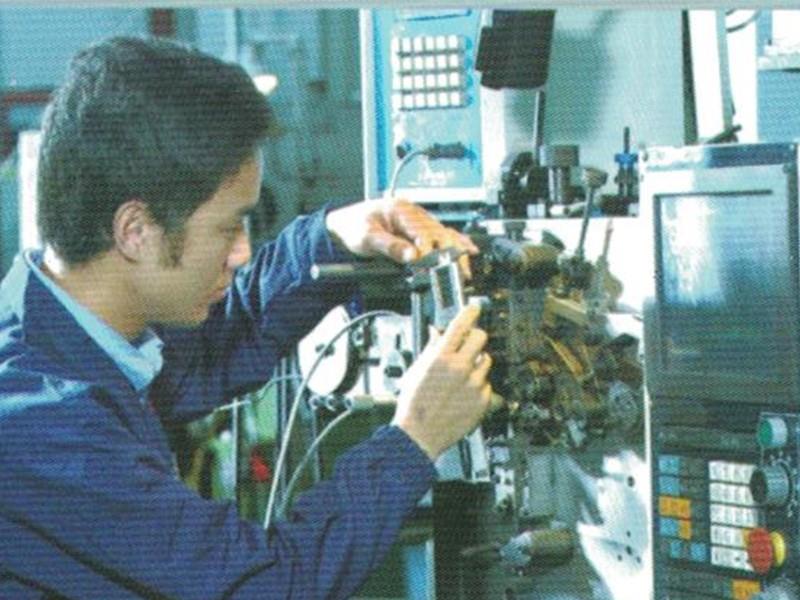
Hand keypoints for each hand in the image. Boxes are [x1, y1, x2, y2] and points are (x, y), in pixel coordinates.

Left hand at [325, 198, 477, 277]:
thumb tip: (412, 256)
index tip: (430, 266)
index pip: (422, 231)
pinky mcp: (420, 228)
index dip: (429, 250)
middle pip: (439, 232)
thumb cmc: (354, 227)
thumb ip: (389, 247)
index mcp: (400, 210)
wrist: (345, 223)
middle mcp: (413, 213)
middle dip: (450, 253)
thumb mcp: (366, 238)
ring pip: (444, 233)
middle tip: (457, 272)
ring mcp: (418, 220)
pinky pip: (442, 233)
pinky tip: (468, 249)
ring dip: (456, 250)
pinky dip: (456, 242)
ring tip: (465, 268)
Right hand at [392, 304, 492, 459]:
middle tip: (469, 345)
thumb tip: (437, 332)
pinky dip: (479, 386)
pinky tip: (465, 394)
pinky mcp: (483, 400)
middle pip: (481, 337)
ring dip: (477, 363)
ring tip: (464, 376)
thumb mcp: (416, 370)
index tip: (474, 308)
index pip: (460, 325)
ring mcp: (473, 384)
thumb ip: (430, 348)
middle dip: (475, 338)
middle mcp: (459, 368)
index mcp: (440, 357)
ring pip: (486, 361)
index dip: (470, 312)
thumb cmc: (414, 404)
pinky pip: (488, 384)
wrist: (419, 435)